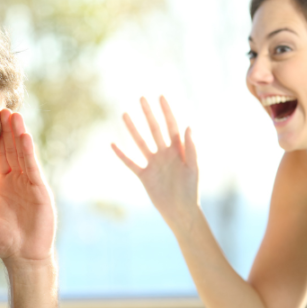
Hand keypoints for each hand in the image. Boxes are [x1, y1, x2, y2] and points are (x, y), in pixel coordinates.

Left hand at [0, 109, 55, 266]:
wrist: (22, 258)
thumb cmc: (5, 242)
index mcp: (7, 185)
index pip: (2, 155)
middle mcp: (20, 181)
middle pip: (14, 149)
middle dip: (8, 129)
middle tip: (3, 107)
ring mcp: (31, 185)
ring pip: (24, 154)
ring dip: (19, 134)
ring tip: (14, 115)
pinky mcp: (40, 192)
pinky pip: (33, 168)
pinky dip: (29, 153)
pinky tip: (25, 137)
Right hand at [111, 96, 199, 231]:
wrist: (181, 211)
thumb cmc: (191, 190)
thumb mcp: (193, 168)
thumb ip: (191, 147)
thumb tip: (189, 126)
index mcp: (178, 150)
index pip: (172, 126)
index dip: (166, 111)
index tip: (161, 97)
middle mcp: (164, 154)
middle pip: (155, 129)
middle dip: (148, 114)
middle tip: (141, 98)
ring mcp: (153, 163)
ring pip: (141, 142)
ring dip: (133, 129)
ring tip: (124, 114)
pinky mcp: (144, 175)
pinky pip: (131, 163)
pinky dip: (122, 154)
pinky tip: (113, 144)